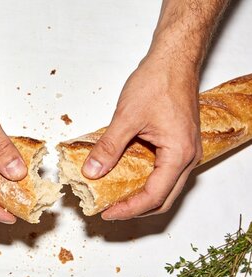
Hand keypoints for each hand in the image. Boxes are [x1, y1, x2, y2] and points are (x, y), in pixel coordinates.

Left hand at [82, 55, 202, 219]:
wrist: (174, 59)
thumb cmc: (157, 82)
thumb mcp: (126, 117)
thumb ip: (108, 148)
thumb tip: (91, 171)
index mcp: (179, 154)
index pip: (154, 196)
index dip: (129, 209)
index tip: (107, 213)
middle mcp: (188, 157)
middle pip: (164, 198)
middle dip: (136, 209)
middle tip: (110, 211)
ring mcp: (185, 151)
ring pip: (165, 187)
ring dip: (141, 197)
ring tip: (115, 199)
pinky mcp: (178, 144)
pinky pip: (164, 173)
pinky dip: (146, 182)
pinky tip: (125, 179)